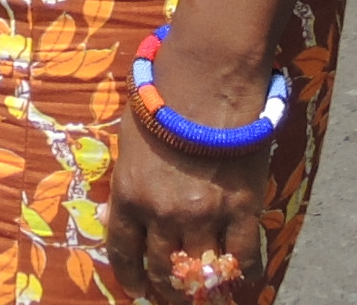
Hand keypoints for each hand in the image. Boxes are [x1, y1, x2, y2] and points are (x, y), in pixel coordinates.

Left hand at [108, 73, 276, 300]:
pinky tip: (240, 280)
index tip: (139, 287)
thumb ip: (125, 183)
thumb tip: (113, 218)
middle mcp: (164, 214)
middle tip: (173, 296)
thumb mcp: (128, 141)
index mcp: (130, 196)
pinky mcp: (243, 207)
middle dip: (167, 291)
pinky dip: (242, 275)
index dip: (132, 277)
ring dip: (202, 289)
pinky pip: (244, 257)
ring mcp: (206, 214)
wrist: (210, 74)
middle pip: (164, 270)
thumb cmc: (163, 96)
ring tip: (206, 295)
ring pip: (202, 272)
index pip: (125, 253)